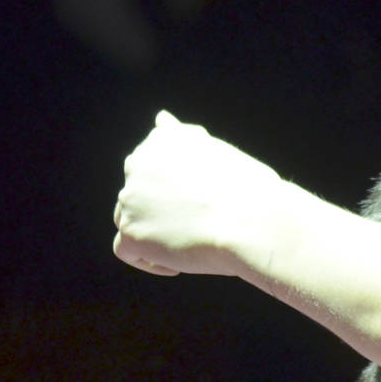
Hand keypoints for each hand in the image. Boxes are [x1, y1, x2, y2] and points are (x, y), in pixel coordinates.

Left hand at [112, 111, 285, 276]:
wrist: (253, 222)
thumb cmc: (250, 190)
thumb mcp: (216, 150)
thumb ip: (184, 139)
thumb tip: (162, 119)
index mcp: (162, 139)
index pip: (153, 167)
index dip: (174, 190)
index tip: (200, 203)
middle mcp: (138, 163)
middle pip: (138, 194)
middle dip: (162, 212)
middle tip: (200, 225)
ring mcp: (129, 199)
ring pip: (130, 220)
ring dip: (156, 234)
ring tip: (193, 244)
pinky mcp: (130, 233)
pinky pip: (127, 250)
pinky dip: (150, 259)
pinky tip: (179, 263)